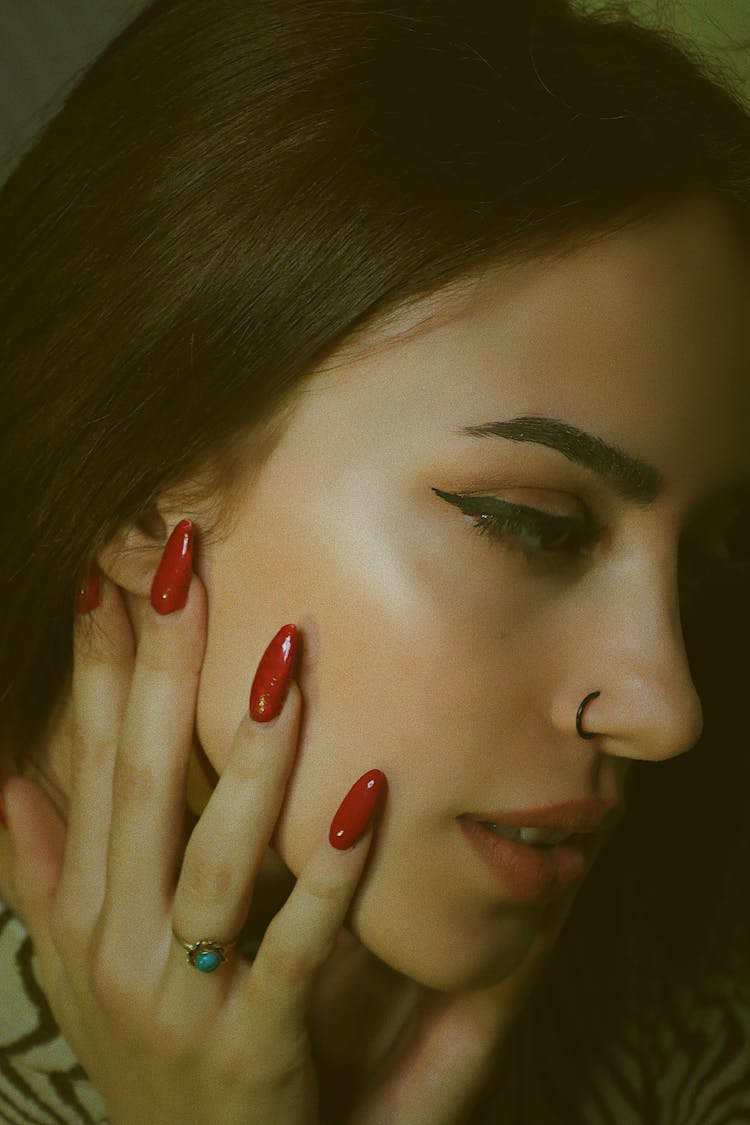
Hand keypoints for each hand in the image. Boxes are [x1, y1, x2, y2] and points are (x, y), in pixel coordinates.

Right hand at [2, 534, 382, 1124]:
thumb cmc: (145, 1064)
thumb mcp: (79, 970)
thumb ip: (45, 878)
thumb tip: (7, 786)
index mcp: (91, 912)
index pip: (92, 766)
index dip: (99, 670)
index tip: (110, 576)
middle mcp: (121, 944)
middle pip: (142, 782)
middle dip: (161, 667)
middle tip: (185, 562)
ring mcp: (182, 996)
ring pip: (213, 855)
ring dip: (248, 754)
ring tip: (284, 657)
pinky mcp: (254, 1046)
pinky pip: (291, 947)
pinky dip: (323, 873)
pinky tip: (361, 796)